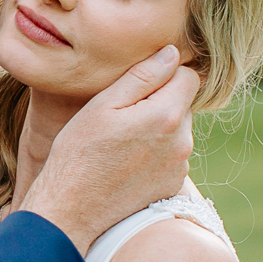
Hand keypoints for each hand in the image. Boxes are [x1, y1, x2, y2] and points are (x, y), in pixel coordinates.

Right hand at [23, 45, 198, 252]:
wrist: (73, 209)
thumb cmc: (79, 153)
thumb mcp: (103, 105)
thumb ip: (142, 75)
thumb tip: (171, 53)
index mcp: (166, 115)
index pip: (189, 75)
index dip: (164, 74)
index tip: (137, 86)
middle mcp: (182, 142)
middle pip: (183, 103)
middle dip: (160, 102)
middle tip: (122, 116)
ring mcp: (180, 166)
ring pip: (177, 130)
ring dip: (158, 128)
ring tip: (122, 142)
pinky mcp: (174, 185)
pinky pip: (172, 155)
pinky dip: (156, 153)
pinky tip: (127, 162)